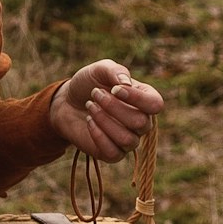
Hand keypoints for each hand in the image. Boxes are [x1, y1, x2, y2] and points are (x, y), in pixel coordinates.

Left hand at [48, 60, 163, 162]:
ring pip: (127, 139)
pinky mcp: (112, 153)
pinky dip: (98, 136)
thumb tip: (126, 83)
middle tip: (95, 93)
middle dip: (113, 107)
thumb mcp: (99, 70)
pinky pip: (113, 152)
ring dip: (104, 120)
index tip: (114, 89)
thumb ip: (115, 71)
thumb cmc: (88, 85)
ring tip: (90, 105)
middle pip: (140, 123)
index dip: (137, 98)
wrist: (67, 102)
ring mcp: (128, 140)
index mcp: (144, 100)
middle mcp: (141, 122)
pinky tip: (89, 121)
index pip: (155, 104)